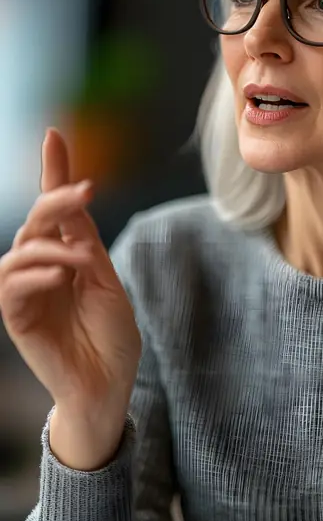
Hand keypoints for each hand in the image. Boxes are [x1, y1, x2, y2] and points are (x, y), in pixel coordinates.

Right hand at [0, 128, 140, 466]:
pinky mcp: (17, 317)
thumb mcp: (106, 281)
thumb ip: (85, 244)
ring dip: (49, 245)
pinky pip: (12, 286)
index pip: (58, 209)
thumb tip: (75, 200)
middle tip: (84, 190)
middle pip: (38, 221)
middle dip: (56, 199)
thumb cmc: (112, 336)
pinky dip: (34, 274)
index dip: (54, 171)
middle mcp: (44, 268)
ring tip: (80, 260)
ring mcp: (28, 292)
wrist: (108, 385)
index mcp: (69, 256)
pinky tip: (59, 275)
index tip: (54, 134)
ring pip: (20, 249)